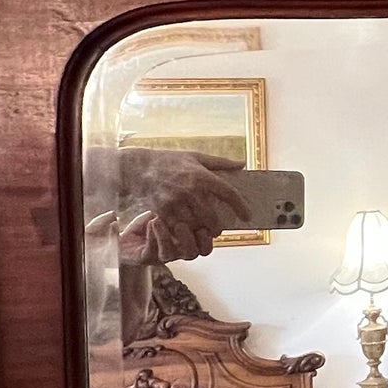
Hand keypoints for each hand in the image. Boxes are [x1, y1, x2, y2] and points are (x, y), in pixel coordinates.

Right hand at [98, 148, 251, 264]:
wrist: (139, 168)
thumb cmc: (170, 161)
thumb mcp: (196, 157)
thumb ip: (221, 162)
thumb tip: (242, 164)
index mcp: (201, 175)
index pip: (228, 193)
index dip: (241, 206)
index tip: (248, 216)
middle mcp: (190, 189)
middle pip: (211, 217)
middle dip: (217, 227)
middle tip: (218, 229)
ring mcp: (175, 201)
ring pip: (195, 225)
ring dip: (200, 230)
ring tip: (202, 230)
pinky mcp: (163, 210)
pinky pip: (178, 227)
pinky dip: (184, 230)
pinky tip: (186, 228)